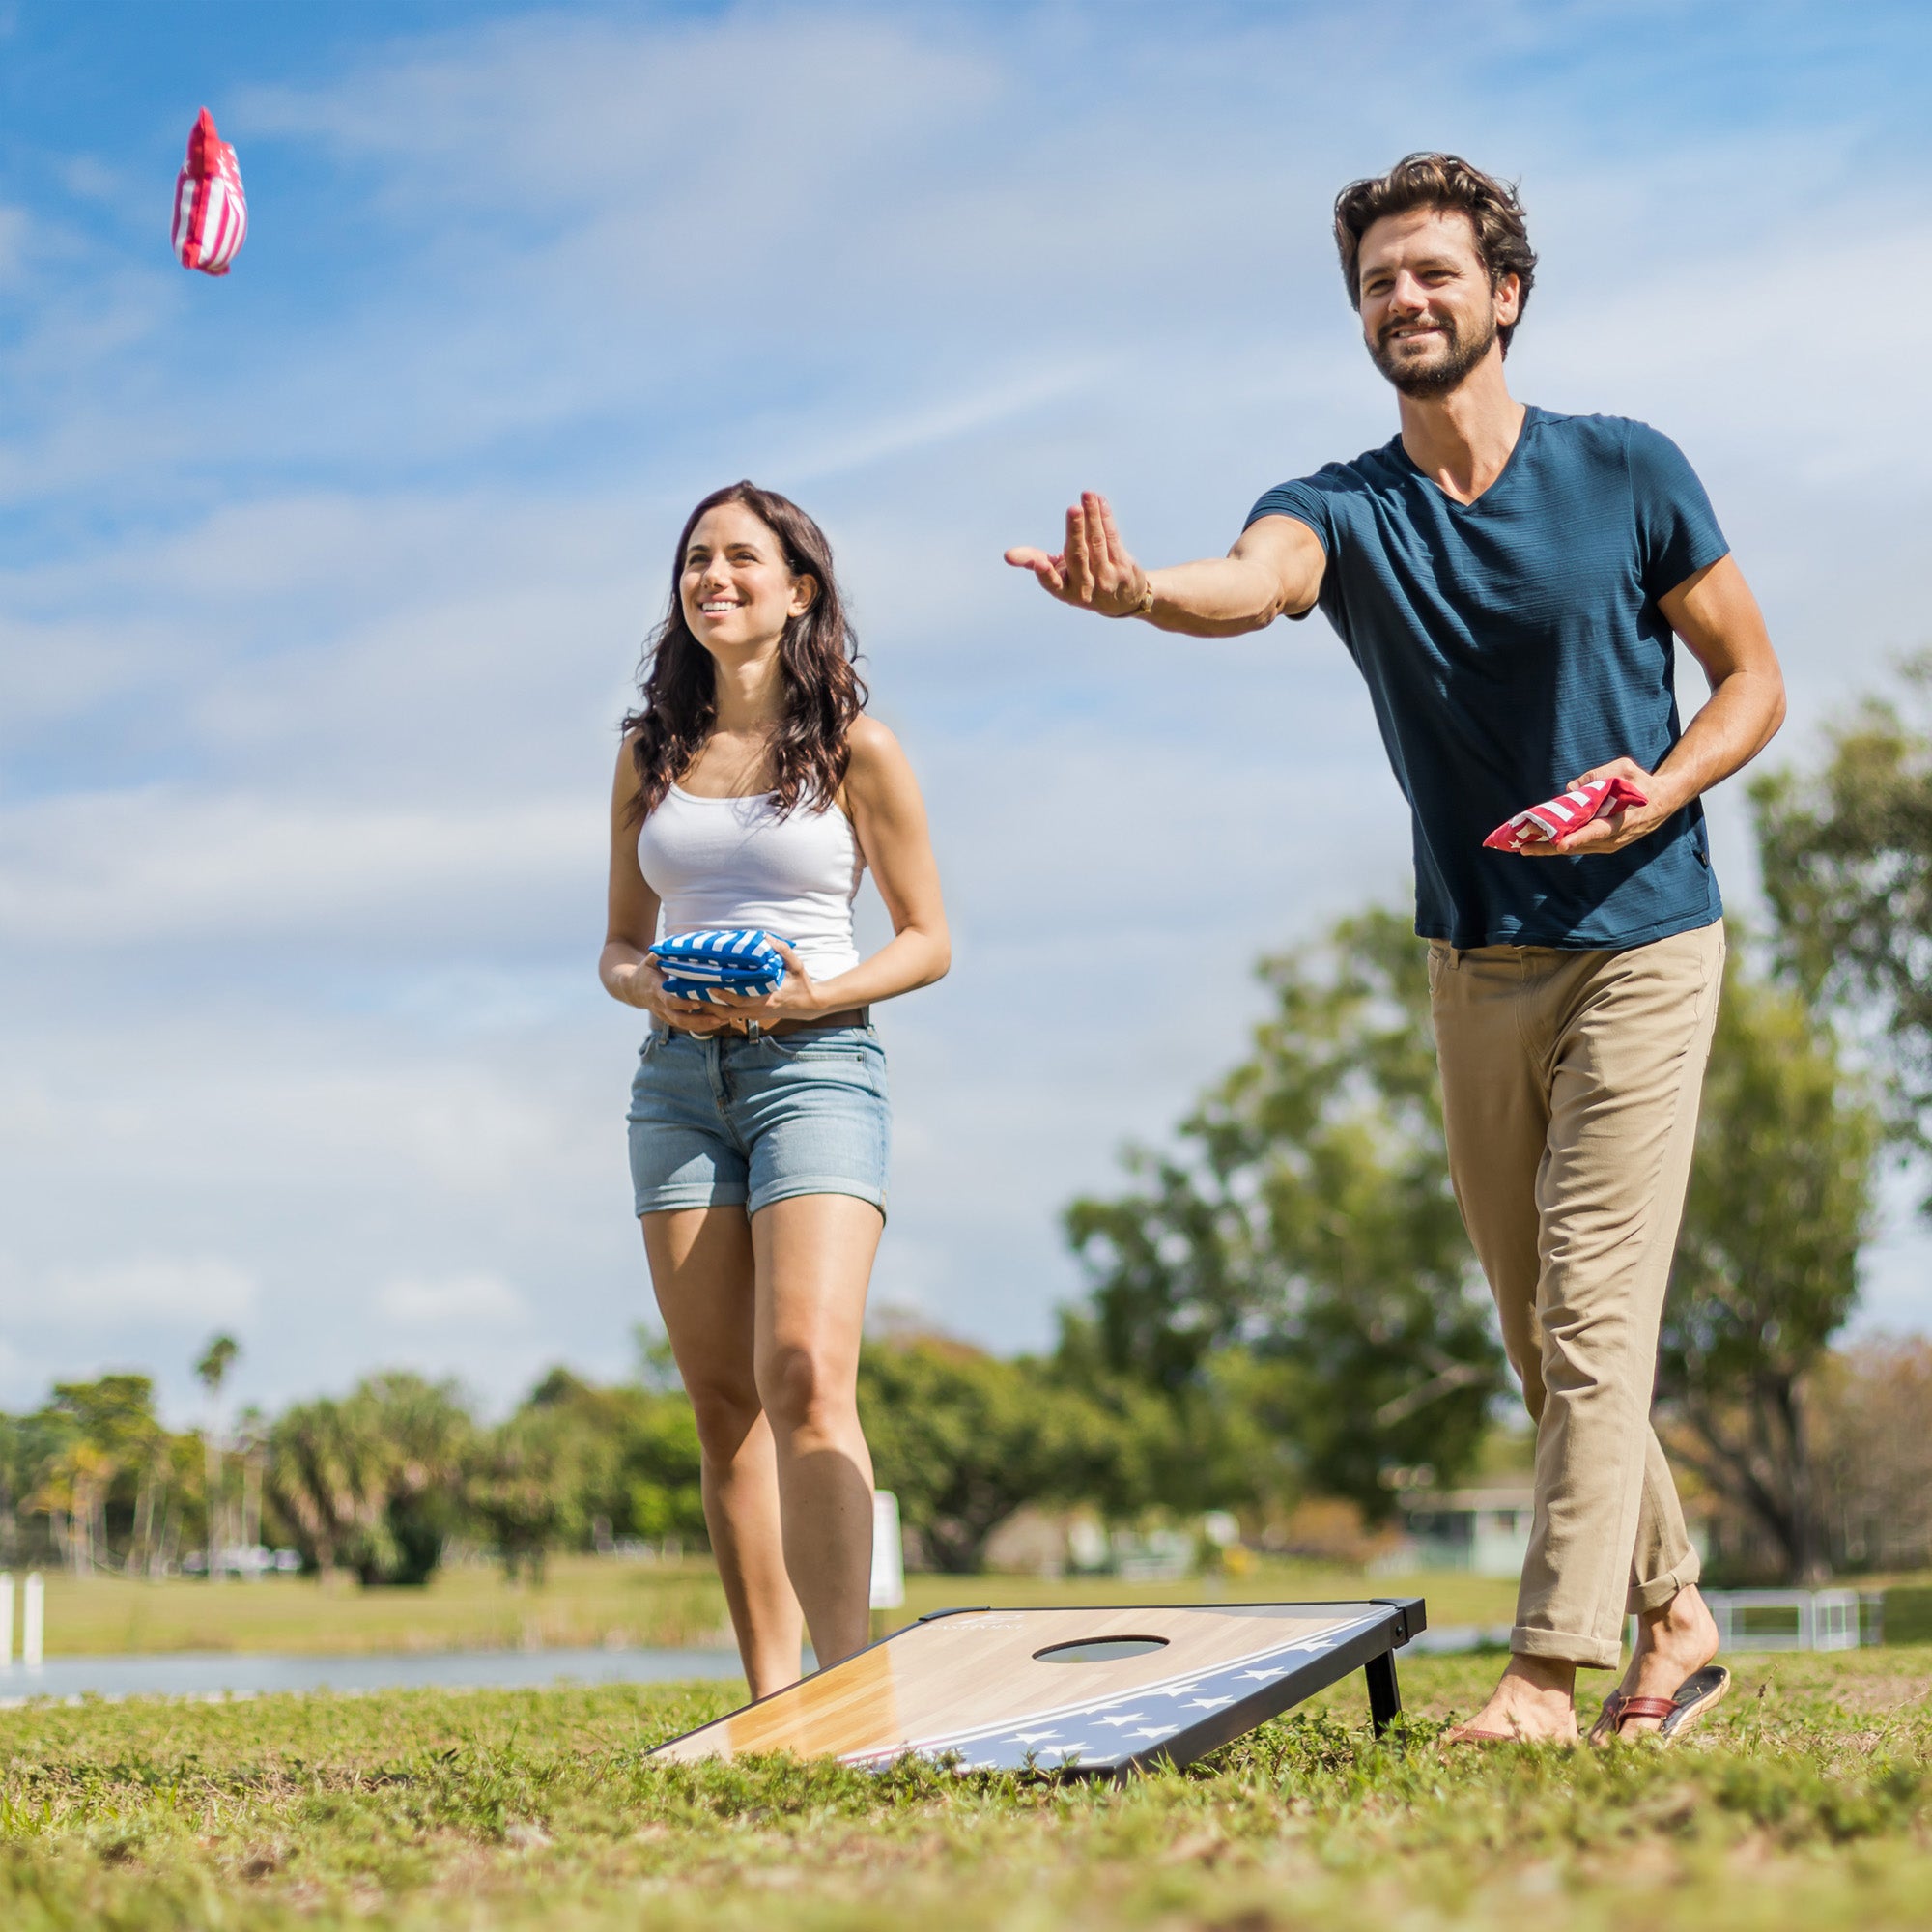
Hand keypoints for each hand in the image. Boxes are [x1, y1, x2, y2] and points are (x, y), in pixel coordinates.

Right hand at [609, 956, 731, 1033]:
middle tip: (718, 1018)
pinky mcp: (670, 1019)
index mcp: (656, 990)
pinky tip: (718, 1022)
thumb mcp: (651, 959)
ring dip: (704, 1025)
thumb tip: (680, 945)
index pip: (669, 1000)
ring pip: (684, 1025)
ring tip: (723, 1021)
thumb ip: (664, 954)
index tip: (697, 1003)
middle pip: (679, 1019)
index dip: (683, 1004)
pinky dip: (701, 1026)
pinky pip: (686, 1026)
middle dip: (699, 1020)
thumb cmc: (646, 970)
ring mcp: (665, 1015)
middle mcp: (660, 1006)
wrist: (632, 989)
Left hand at [671, 940, 828, 1026]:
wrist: (809, 1005)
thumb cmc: (802, 983)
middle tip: (693, 993)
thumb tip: (765, 937)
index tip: (711, 987)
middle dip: (710, 1005)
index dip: (725, 996)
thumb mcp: (796, 965)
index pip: (742, 1000)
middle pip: (728, 1012)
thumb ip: (782, 950)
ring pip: (727, 1016)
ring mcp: (755, 1015)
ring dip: (711, 1008)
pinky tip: (707, 1001)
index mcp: (768, 998)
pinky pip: (732, 1015)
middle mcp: (758, 1010)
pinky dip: (719, 1010)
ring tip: (694, 997)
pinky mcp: (753, 1016)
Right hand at [1004, 492, 1148, 616]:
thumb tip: (1007, 556)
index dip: (1045, 574)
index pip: (1053, 584)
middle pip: (1079, 556)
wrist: (1122, 600)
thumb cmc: (1079, 580)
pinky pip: (1112, 538)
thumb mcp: (1056, 575)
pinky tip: (1098, 501)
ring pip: (1097, 542)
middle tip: (1073, 509)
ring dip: (1093, 516)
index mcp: (1065, 591)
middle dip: (1076, 531)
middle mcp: (1086, 588)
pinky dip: (1105, 518)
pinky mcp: (1123, 567)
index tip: (1039, 564)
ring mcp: (1107, 578)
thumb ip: (1032, 561)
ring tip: (1087, 495)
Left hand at [1516, 756, 1678, 856]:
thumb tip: (1570, 788)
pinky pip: (1579, 846)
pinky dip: (1560, 844)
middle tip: (1523, 847)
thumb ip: (1598, 776)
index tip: (1560, 844)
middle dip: (1549, 847)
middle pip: (1578, 845)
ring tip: (1522, 846)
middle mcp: (1614, 838)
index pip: (1597, 831)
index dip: (1577, 838)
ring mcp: (1609, 844)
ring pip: (1575, 848)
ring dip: (1549, 848)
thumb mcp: (1624, 770)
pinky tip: (1539, 843)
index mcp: (1622, 820)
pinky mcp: (1604, 845)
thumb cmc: (1641, 782)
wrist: (1664, 800)